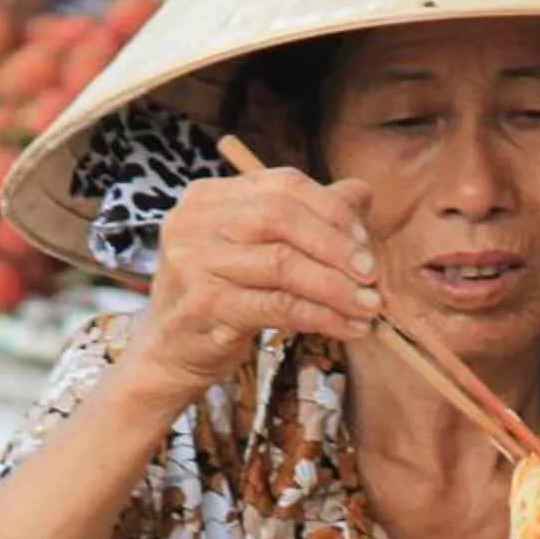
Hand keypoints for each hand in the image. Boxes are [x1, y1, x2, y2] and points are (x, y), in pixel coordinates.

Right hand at [120, 167, 381, 407]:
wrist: (167, 354)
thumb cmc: (219, 298)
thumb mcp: (256, 250)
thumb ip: (306, 218)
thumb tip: (361, 193)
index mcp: (209, 196)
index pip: (283, 185)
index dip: (332, 210)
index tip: (364, 242)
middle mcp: (195, 222)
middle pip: (282, 218)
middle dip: (337, 246)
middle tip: (371, 275)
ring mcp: (194, 263)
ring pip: (282, 264)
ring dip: (335, 287)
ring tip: (368, 307)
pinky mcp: (203, 306)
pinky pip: (277, 306)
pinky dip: (320, 316)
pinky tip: (346, 327)